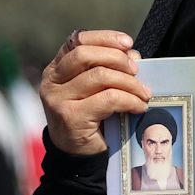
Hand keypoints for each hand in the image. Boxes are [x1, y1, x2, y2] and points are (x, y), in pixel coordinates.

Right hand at [39, 30, 150, 156]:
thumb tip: (133, 54)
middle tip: (136, 71)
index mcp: (56, 69)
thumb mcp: (96, 89)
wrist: (78, 156)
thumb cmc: (90, 119)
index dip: (104, 37)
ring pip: (100, 76)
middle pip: (86, 55)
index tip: (128, 43)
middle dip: (117, 59)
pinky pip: (108, 99)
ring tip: (143, 93)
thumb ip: (109, 69)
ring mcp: (58, 99)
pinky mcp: (71, 117)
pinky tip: (139, 107)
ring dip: (129, 83)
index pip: (77, 40)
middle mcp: (52, 82)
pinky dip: (130, 100)